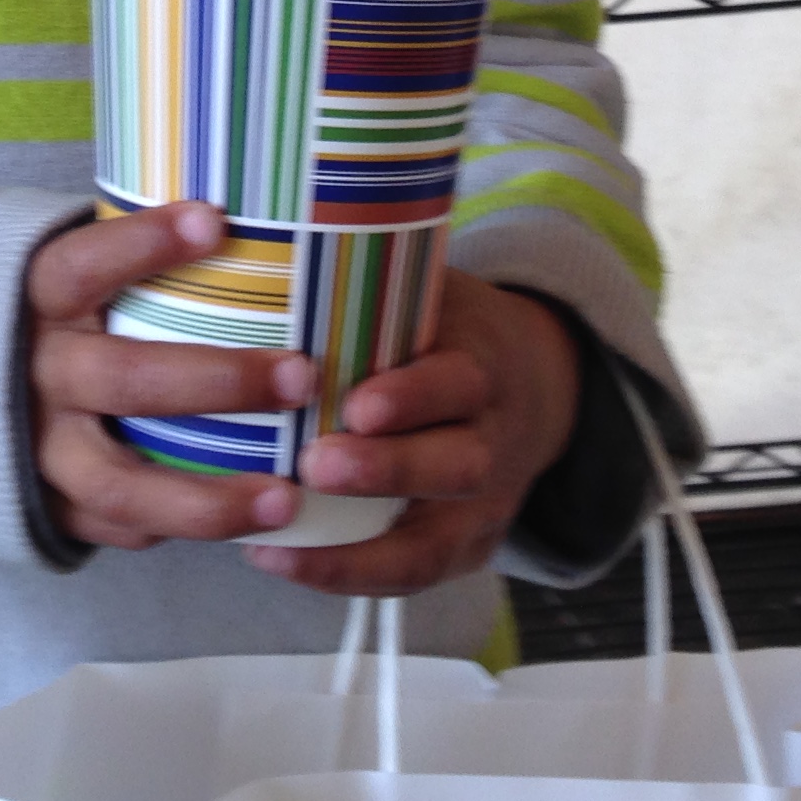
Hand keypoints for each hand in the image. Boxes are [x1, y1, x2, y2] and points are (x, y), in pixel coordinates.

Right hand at [29, 202, 313, 549]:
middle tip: (300, 375)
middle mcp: (33, 375)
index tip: (214, 222)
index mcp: (32, 302)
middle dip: (218, 381)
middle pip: (123, 380)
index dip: (142, 245)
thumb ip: (124, 257)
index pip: (80, 267)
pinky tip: (236, 522)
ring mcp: (35, 448)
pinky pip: (114, 526)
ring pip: (119, 485)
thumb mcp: (59, 273)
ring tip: (285, 498)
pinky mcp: (43, 504)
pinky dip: (173, 526)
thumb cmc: (41, 313)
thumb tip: (240, 218)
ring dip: (207, 498)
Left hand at [243, 270, 580, 598]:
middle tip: (314, 464)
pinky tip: (281, 563)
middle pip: (453, 466)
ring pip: (435, 538)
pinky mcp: (462, 548)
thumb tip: (268, 224)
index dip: (414, 396)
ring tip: (281, 537)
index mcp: (482, 365)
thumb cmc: (443, 333)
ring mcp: (480, 504)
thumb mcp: (430, 292)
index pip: (460, 382)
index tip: (358, 402)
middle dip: (384, 471)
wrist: (533, 388)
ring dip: (357, 544)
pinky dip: (348, 575)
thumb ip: (372, 278)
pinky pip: (412, 575)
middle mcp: (490, 441)